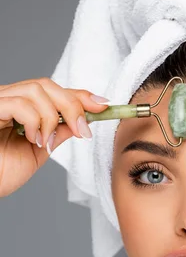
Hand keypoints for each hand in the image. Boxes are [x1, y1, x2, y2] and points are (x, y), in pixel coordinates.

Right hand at [0, 77, 108, 196]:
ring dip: (51, 118)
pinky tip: (33, 139)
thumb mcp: (40, 152)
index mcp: (19, 107)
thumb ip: (57, 133)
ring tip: (47, 142)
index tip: (104, 105)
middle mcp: (7, 98)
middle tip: (82, 131)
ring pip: (36, 90)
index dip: (80, 95)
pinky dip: (34, 121)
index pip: (53, 91)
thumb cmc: (3, 172)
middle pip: (47, 85)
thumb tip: (82, 122)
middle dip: (72, 106)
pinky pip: (19, 103)